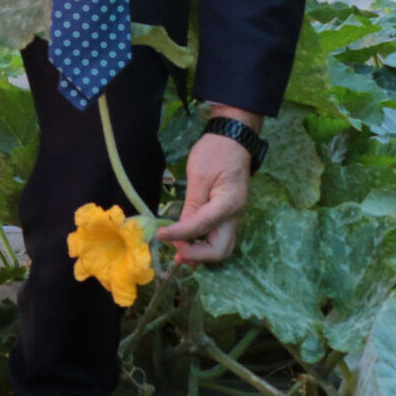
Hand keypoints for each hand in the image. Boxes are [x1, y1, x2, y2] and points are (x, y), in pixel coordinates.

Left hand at [159, 133, 252, 263]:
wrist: (233, 141)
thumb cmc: (215, 153)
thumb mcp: (199, 175)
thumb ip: (191, 205)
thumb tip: (179, 230)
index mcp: (228, 204)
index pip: (202, 227)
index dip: (180, 235)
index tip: (161, 235)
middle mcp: (235, 216)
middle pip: (220, 250)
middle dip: (196, 254)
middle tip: (174, 250)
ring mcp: (233, 218)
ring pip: (220, 249)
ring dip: (199, 254)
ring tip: (178, 252)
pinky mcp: (227, 217)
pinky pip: (217, 238)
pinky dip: (202, 246)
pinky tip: (186, 245)